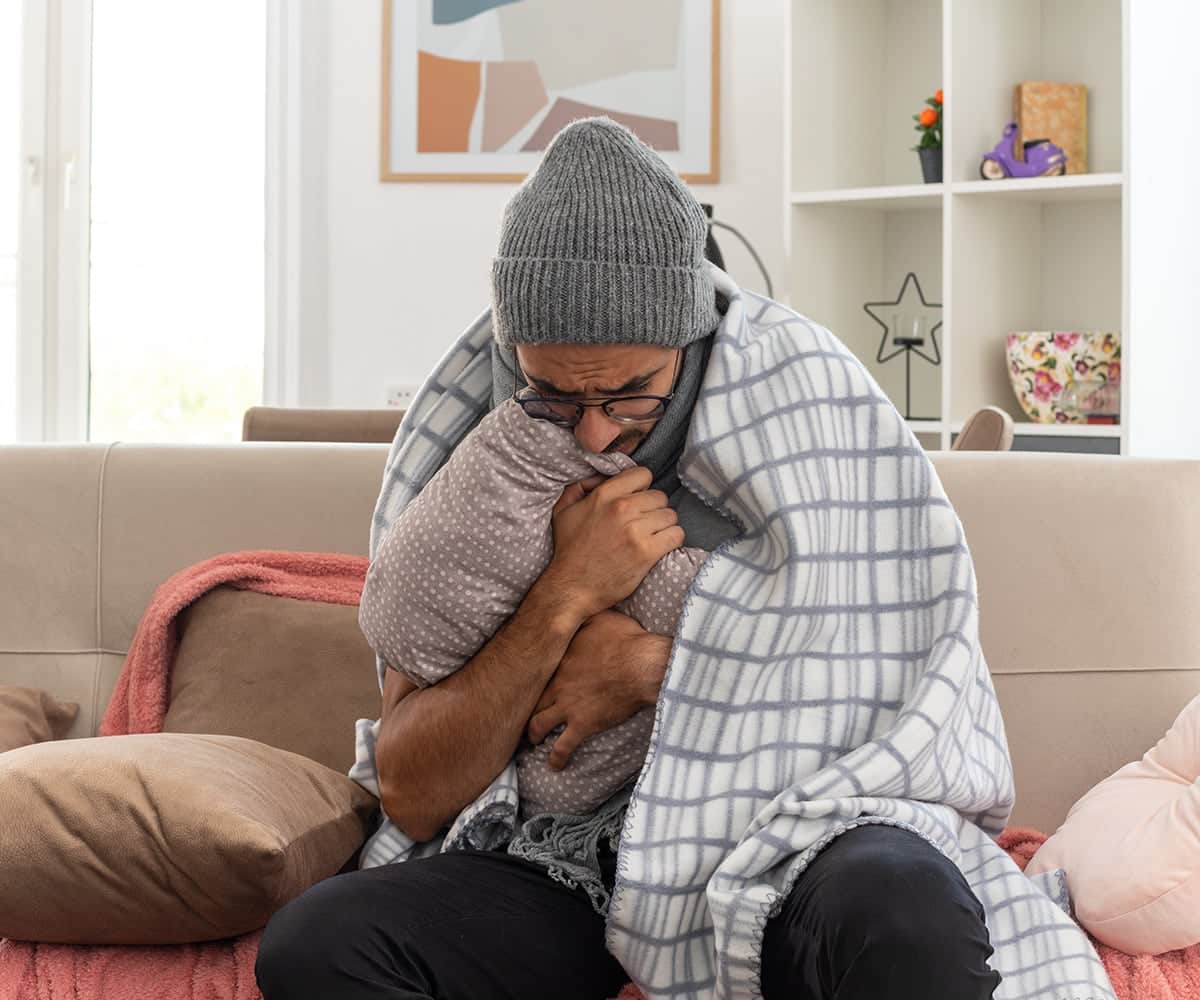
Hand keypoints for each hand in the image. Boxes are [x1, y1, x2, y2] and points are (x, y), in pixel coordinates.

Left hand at [526, 610, 672, 769]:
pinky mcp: (583, 724)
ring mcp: (568, 706)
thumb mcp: (602, 617)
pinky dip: (557, 757)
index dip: (530, 674)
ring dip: (533, 732)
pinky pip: (563, 746)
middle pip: (531, 697)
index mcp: (560, 658)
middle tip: (521, 711)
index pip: (536, 667)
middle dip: (524, 705)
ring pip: (539, 724)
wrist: (641, 665)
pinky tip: (554, 766)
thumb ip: (587, 616)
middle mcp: (557, 683)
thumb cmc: (626, 639)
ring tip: (532, 739)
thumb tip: (582, 605)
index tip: (525, 678)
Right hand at [544, 466, 683, 620]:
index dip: (642, 488)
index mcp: (604, 495)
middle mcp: (622, 509)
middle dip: (654, 509)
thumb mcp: (563, 510)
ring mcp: (636, 531)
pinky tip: (660, 546)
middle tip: (644, 523)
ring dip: (664, 526)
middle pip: (660, 497)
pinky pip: (676, 535)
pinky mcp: (647, 552)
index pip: (643, 475)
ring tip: (652, 536)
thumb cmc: (568, 550)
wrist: (572, 586)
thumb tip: (601, 476)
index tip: (638, 500)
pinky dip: (672, 540)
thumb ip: (580, 486)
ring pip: (670, 516)